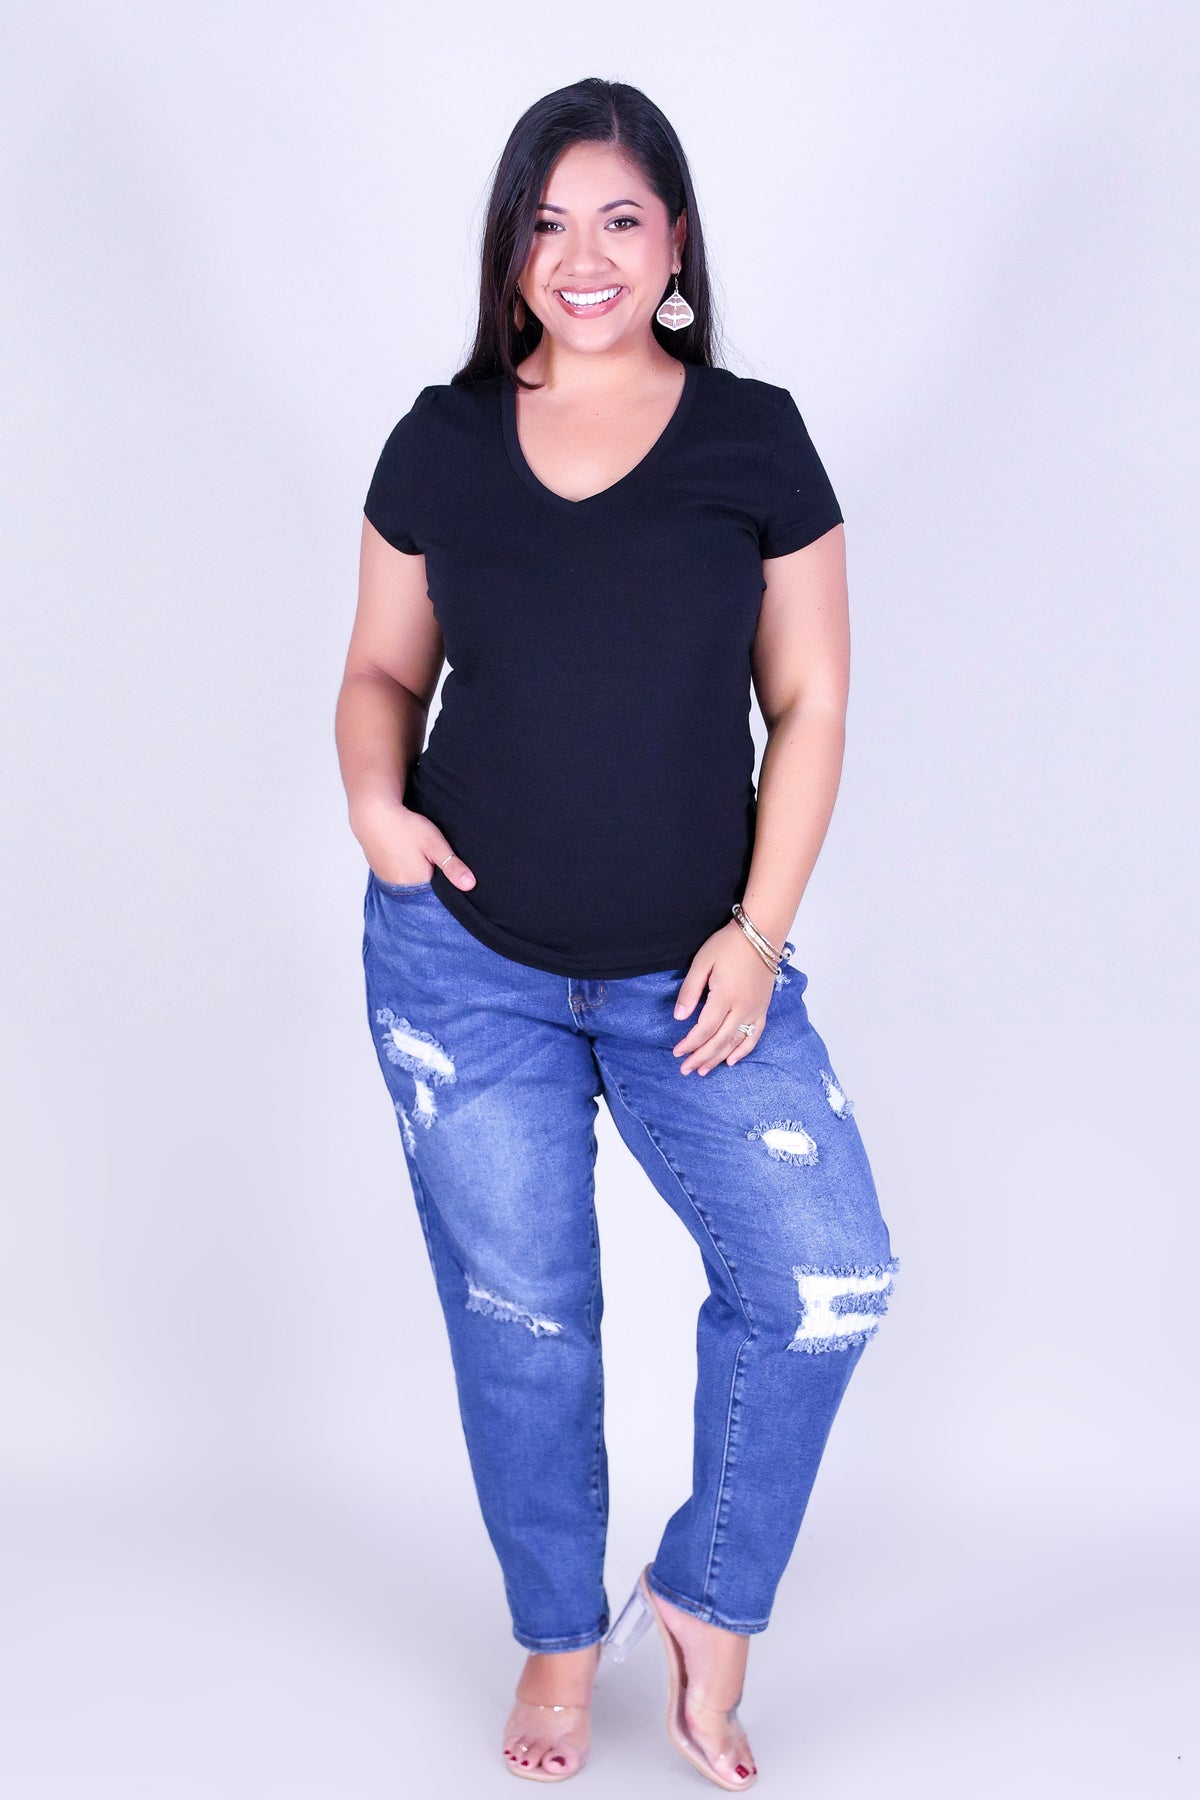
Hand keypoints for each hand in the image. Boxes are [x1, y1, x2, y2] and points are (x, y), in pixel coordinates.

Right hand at [350, 797, 476, 891]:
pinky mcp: (381, 872)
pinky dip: (405, 869)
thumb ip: (452, 866)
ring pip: (411, 883)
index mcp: (416, 885)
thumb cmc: (405, 827)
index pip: (438, 896)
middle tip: (431, 857)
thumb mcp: (435, 844)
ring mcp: (388, 881)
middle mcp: (400, 888)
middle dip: (432, 879)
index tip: (447, 870)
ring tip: (418, 855)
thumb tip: (470, 885)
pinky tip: (407, 855)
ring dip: (418, 874)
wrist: (373, 815)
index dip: (445, 885)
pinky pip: (399, 876)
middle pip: (424, 891)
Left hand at [672, 921, 778, 1074]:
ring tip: (703, 1070)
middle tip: (686, 1070)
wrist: (761, 934)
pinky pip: (755, 1036)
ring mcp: (755, 1010)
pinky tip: (732, 1060)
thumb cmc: (728, 945)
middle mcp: (742, 1008)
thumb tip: (679, 1017)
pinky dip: (743, 1050)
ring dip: (718, 1058)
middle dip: (700, 1057)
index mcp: (724, 997)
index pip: (704, 1029)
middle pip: (719, 1041)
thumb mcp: (702, 962)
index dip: (689, 1044)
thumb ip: (690, 991)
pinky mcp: (763, 1008)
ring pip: (735, 1042)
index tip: (677, 1052)